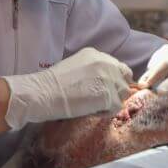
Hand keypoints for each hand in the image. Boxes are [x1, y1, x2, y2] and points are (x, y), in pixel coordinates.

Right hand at [2, 47, 132, 128]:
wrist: (43, 93)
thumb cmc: (51, 84)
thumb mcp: (75, 67)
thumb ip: (92, 71)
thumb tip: (102, 84)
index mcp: (96, 54)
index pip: (118, 67)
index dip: (114, 80)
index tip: (104, 90)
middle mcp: (106, 62)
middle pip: (125, 79)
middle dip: (117, 90)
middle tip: (101, 100)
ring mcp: (108, 78)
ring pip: (122, 94)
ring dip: (111, 102)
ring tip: (93, 106)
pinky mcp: (108, 95)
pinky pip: (116, 107)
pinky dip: (105, 113)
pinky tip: (90, 111)